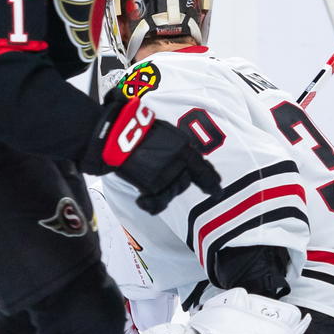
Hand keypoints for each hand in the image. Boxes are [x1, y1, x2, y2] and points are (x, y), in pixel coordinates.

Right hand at [81, 92, 221, 214]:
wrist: (117, 136)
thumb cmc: (136, 130)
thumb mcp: (163, 132)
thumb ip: (172, 146)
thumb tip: (180, 156)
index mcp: (184, 148)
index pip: (203, 169)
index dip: (211, 181)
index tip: (217, 191)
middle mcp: (179, 163)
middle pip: (184, 182)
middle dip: (175, 182)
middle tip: (161, 176)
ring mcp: (167, 176)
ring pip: (171, 192)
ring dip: (161, 191)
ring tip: (148, 186)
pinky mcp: (153, 187)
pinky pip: (158, 203)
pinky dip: (151, 204)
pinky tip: (143, 201)